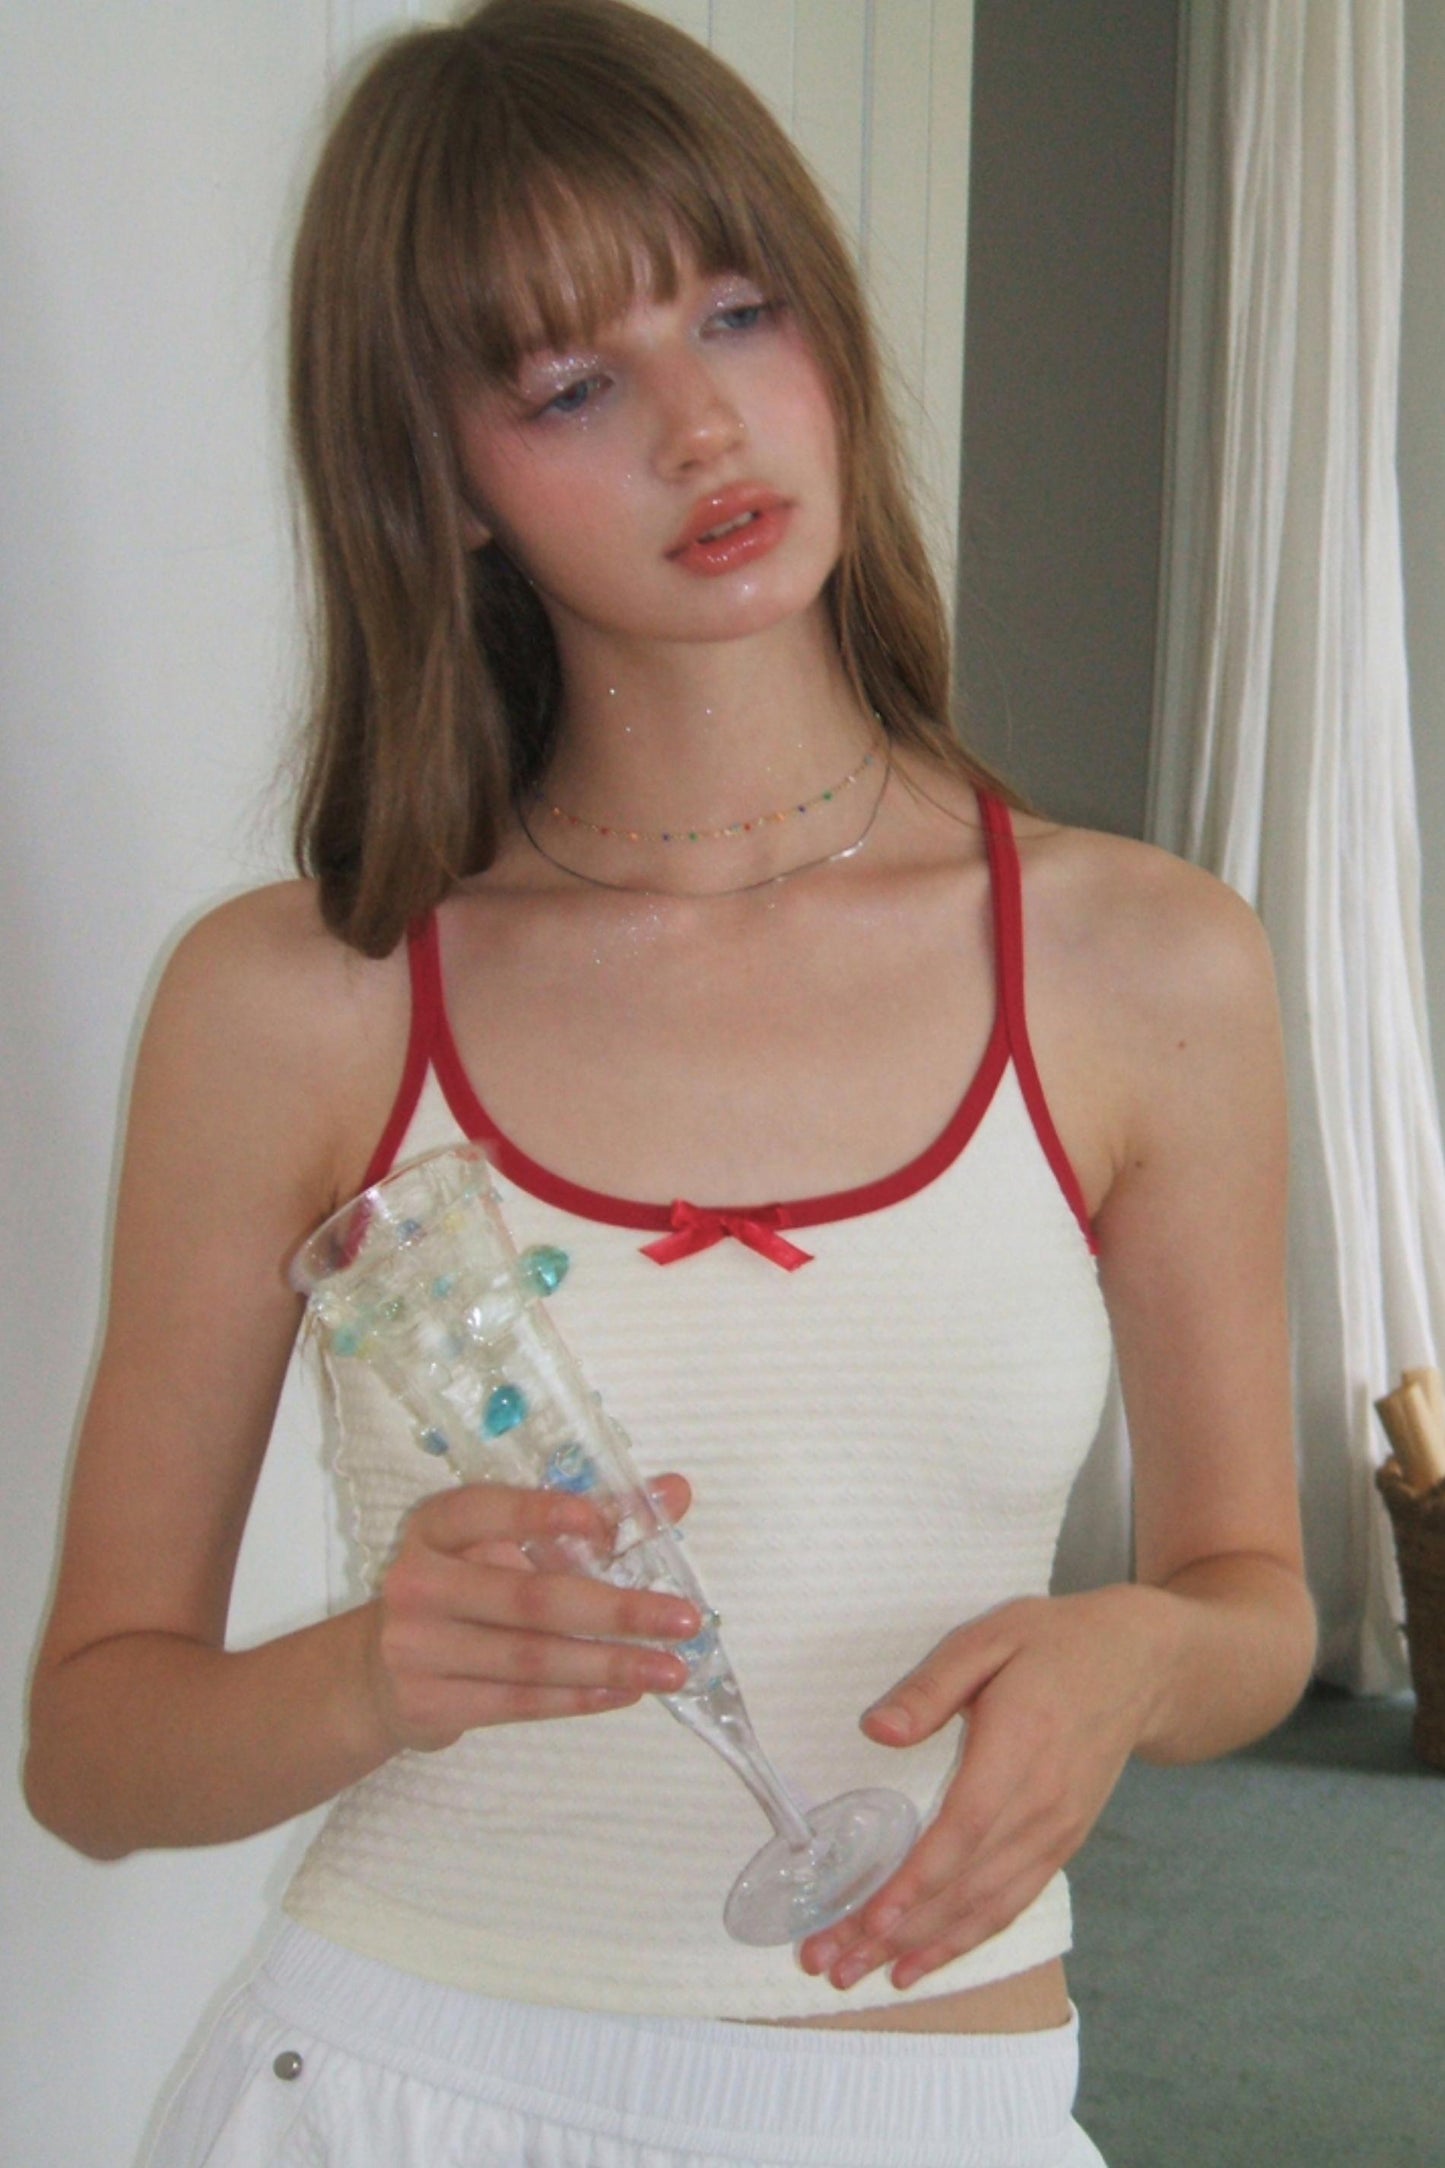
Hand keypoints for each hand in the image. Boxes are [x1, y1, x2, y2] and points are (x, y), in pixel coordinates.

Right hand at [362, 1473, 699, 1752]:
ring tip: (671, 1670)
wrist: (383, 1672)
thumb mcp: (507, 1545)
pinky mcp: (428, 1703)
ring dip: (610, 1665)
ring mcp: (417, 1646)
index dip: (539, 1513)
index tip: (601, 1523)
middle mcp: (417, 1582)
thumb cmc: (465, 1590)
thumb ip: (591, 1517)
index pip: (484, 1510)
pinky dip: (578, 1698)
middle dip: (615, 1610)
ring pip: (531, 1659)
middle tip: (684, 1619)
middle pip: (528, 1598)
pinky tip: (626, 1692)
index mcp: (435, 1527)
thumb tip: (675, 1493)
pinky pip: (518, 1701)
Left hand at [797, 1587, 1169, 1992]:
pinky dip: (963, 1940)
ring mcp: (1055, 1833)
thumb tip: (877, 1730)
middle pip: (963, 1886)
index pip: (963, 1829)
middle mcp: (1041, 1806)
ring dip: (920, 1949)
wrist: (1139, 1666)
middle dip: (893, 1933)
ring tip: (857, 1974)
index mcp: (1018, 1748)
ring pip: (984, 1908)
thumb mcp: (988, 1638)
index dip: (916, 1881)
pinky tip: (920, 1962)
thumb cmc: (1053, 1644)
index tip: (867, 1919)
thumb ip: (931, 1687)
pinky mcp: (1061, 1846)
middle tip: (828, 1963)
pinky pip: (1009, 1904)